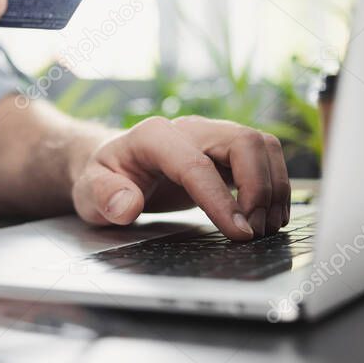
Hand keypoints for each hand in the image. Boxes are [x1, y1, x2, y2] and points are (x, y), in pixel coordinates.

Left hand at [71, 116, 290, 239]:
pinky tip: (268, 217)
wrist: (111, 166)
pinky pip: (264, 157)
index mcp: (153, 136)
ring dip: (273, 186)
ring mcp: (211, 137)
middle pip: (243, 142)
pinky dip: (275, 185)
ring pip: (262, 145)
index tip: (239, 232)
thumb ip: (104, 196)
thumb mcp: (88, 191)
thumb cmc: (101, 179)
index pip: (196, 163)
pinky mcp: (226, 152)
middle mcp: (189, 129)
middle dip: (258, 188)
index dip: (221, 199)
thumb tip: (127, 206)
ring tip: (265, 227)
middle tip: (253, 231)